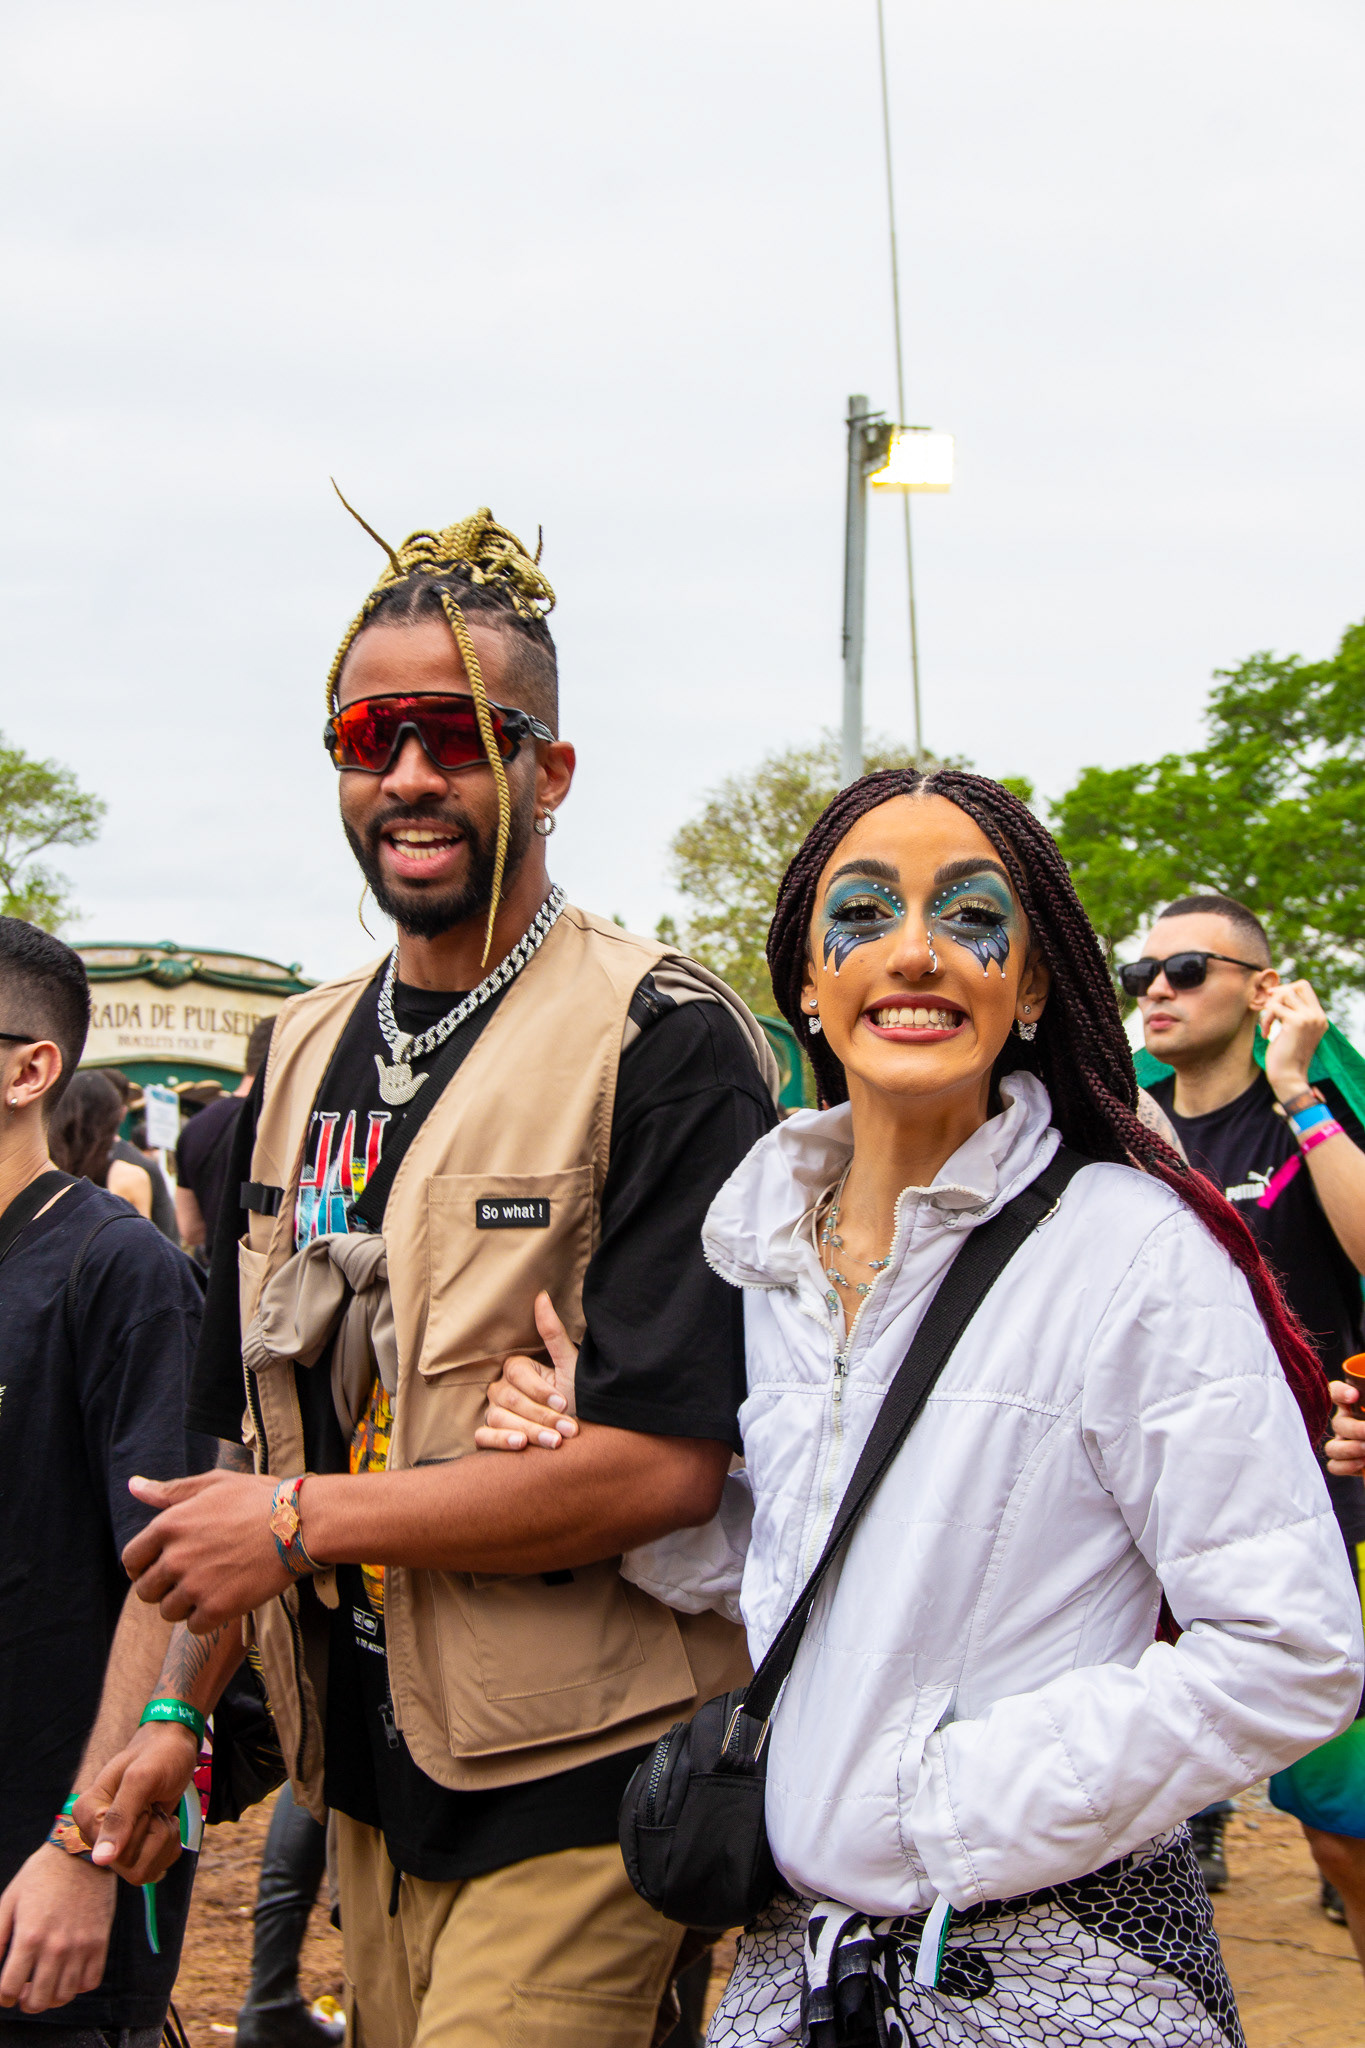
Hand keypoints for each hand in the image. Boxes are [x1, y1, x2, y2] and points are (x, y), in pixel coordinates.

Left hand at [0, 1844, 115, 2012]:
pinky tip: (68, 1973)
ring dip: (50, 1997)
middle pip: (37, 2001)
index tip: (5, 1991)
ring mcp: (81, 1946)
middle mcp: (56, 1946)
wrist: (82, 1851)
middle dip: (24, 2002)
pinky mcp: (100, 1941)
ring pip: (64, 1996)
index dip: (2, 1997)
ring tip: (45, 1983)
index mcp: (29, 1936)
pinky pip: (90, 1982)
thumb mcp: (9, 1901)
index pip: (9, 1990)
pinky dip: (77, 1986)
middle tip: (23, 1991)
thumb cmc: (41, 1874)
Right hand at [73, 1723, 198, 1885]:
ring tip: (159, 1812)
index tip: (143, 1801)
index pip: (113, 1854)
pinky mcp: (134, 1850)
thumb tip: (100, 1860)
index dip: (140, 1829)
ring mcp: (115, 1844)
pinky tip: (165, 1821)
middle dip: (155, 1835)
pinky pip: (155, 1869)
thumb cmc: (159, 1754)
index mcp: (86, 1813)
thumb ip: (120, 1817)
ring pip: (143, 1871)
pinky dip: (170, 1845)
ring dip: (164, 1840)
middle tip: (154, 1805)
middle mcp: (95, 1833)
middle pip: (130, 1867)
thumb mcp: (142, 1778)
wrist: (175, 1746)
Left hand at [123, 1470, 292, 1630]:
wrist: (298, 1525)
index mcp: (169, 1525)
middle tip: (188, 1579)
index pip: (131, 1559)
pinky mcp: (216, 1609)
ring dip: (184, 1604)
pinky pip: (193, 1626)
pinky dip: (206, 1618)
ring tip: (209, 1588)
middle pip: (145, 1591)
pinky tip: (224, 1599)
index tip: (160, 1566)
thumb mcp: (213, 1484)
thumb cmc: (258, 1499)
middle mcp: (175, 1558)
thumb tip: (133, 1486)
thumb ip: (170, 1491)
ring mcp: (195, 1586)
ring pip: (168, 1611)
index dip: (143, 1565)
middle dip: (162, 1587)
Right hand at [475, 1293, 578, 1451]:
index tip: (565, 1403)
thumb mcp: (570, 1366)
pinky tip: (521, 1445)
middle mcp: (501, 1389)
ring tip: (556, 1443)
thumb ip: (553, 1332)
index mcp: (517, 1369)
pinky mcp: (491, 1436)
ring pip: (498, 1418)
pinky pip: (483, 1437)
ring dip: (529, 1432)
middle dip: (542, 1416)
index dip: (542, 1391)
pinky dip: (499, 1441)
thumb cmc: (578, 1398)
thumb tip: (542, 1295)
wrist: (584, 1434)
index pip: (518, 1375)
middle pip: (510, 1399)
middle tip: (567, 1430)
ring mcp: (494, 1413)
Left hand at [1262, 979, 1328, 1100]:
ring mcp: (1310, 1018)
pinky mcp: (1297, 1022)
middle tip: (1267, 1008)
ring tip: (1266, 1025)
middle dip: (1280, 993)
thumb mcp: (1291, 1032)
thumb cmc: (1285, 1057)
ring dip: (1270, 1007)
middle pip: (1300, 985)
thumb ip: (1290, 1013)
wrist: (1288, 1077)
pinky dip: (1265, 1019)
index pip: (1305, 988)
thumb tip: (1275, 992)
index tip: (1272, 1002)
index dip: (1287, 990)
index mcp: (1319, 1018)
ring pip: (1286, 993)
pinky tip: (1265, 1034)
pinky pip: (1274, 1007)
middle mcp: (1318, 1016)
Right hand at [1326, 1381, 1364, 1476]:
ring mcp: (1342, 1444)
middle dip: (1356, 1430)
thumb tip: (1357, 1398)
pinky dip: (1347, 1466)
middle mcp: (1344, 1423)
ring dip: (1350, 1449)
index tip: (1354, 1396)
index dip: (1340, 1393)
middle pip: (1338, 1425)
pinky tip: (1363, 1463)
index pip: (1335, 1391)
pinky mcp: (1343, 1464)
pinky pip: (1334, 1466)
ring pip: (1332, 1448)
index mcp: (1352, 1405)